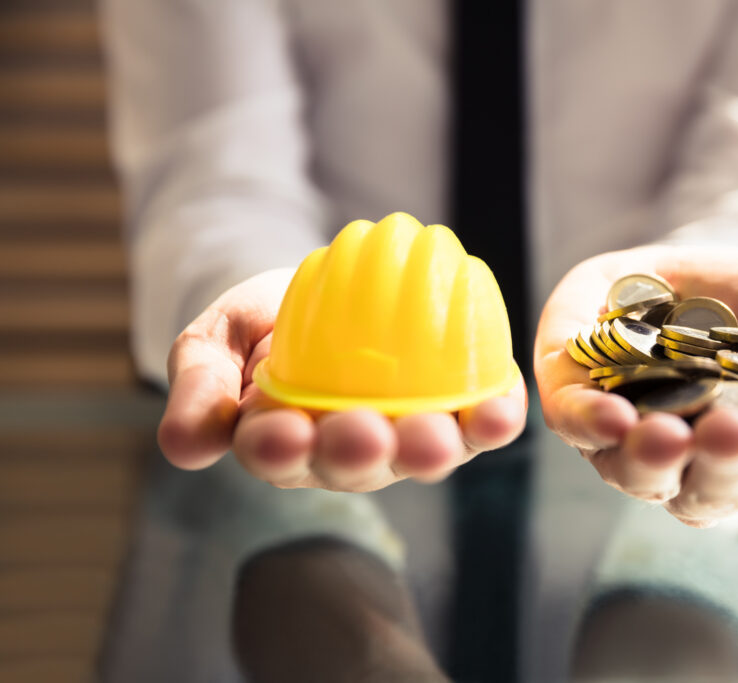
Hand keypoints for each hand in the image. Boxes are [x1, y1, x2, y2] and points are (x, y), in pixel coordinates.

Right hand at [158, 269, 526, 490]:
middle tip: (365, 434)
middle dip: (359, 453)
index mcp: (283, 443)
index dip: (277, 449)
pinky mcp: (454, 412)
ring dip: (432, 448)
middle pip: (353, 464)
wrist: (327, 288)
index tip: (279, 432)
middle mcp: (346, 452)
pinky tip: (501, 408)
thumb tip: (181, 445)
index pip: (275, 454)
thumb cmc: (265, 321)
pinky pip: (475, 421)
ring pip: (418, 452)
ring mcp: (404, 436)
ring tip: (441, 435)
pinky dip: (491, 419)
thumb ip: (201, 383)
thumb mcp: (217, 338)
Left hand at [534, 245, 737, 526]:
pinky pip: (578, 428)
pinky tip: (611, 414)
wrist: (682, 266)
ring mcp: (636, 446)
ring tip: (667, 434)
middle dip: (725, 465)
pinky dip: (591, 423)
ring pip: (643, 478)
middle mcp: (700, 466)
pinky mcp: (579, 409)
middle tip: (732, 429)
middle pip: (715, 493)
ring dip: (654, 461)